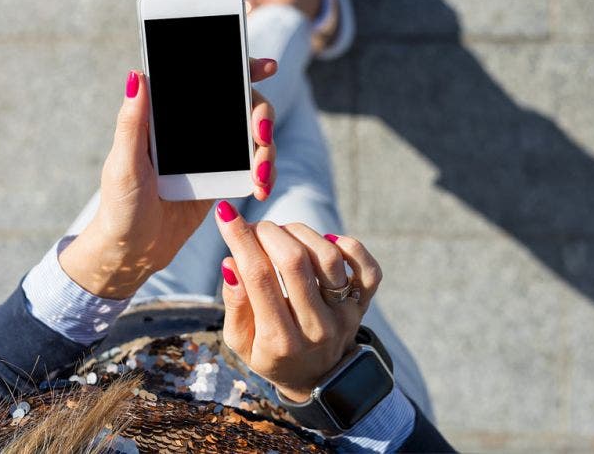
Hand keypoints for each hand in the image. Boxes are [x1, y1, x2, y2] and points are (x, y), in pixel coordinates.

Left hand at [59, 60, 277, 299]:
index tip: (265, 66)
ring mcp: (211, 153)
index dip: (239, 67)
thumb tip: (138, 75)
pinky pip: (253, 167)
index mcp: (168, 115)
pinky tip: (261, 187)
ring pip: (253, 136)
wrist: (133, 251)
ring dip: (267, 150)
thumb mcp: (124, 164)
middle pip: (242, 105)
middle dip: (261, 115)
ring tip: (261, 177)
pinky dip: (264, 173)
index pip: (207, 80)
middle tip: (261, 134)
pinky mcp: (222, 178)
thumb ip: (132, 122)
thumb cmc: (119, 206)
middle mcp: (193, 127)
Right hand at [213, 201, 383, 401]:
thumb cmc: (270, 353)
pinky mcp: (363, 305)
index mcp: (279, 340)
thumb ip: (235, 304)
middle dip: (268, 232)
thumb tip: (231, 263)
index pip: (258, 277)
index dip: (240, 239)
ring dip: (300, 233)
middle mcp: (316, 327)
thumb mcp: (241, 341)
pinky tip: (325, 241)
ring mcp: (344, 315)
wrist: (316, 379)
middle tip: (256, 228)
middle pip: (294, 262)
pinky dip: (348, 246)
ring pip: (328, 257)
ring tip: (283, 235)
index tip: (226, 214)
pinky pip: (368, 268)